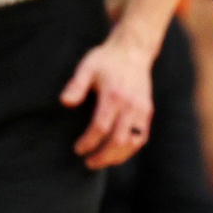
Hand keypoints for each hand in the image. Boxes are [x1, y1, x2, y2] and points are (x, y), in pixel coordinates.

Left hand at [60, 29, 155, 167]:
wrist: (133, 50)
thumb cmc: (106, 59)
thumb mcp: (87, 67)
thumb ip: (76, 85)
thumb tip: (65, 103)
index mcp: (114, 95)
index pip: (101, 127)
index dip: (88, 142)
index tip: (77, 149)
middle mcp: (131, 104)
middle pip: (118, 140)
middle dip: (102, 155)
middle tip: (88, 162)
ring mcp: (142, 109)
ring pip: (132, 142)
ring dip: (117, 157)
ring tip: (101, 161)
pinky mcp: (148, 111)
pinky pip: (142, 137)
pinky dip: (130, 150)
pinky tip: (117, 153)